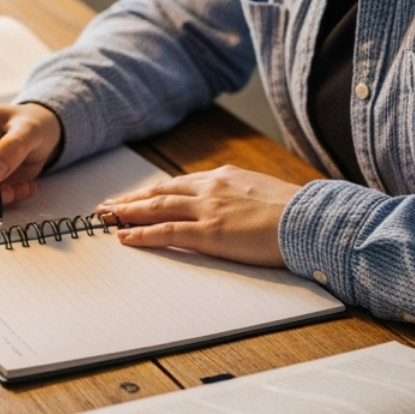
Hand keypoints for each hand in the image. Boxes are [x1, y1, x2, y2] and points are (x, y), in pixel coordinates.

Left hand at [94, 165, 300, 267]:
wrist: (309, 219)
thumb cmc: (293, 211)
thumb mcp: (260, 193)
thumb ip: (238, 196)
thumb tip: (230, 206)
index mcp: (223, 177)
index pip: (178, 184)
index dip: (153, 192)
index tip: (135, 197)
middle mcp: (210, 188)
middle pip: (160, 192)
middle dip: (131, 200)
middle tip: (106, 205)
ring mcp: (208, 209)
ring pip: (156, 208)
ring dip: (127, 212)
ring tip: (105, 217)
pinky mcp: (209, 233)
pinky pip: (166, 232)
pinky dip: (141, 234)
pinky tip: (124, 236)